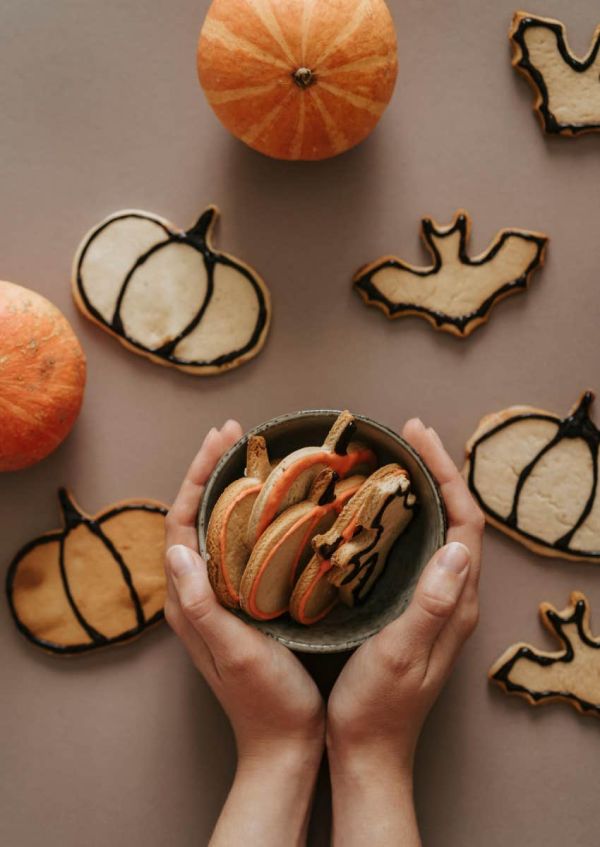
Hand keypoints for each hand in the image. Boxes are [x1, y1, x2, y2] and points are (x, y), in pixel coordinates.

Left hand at [164, 421, 324, 846]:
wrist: (287, 743)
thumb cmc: (267, 701)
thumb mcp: (235, 651)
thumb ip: (201, 604)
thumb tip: (176, 547)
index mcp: (188, 601)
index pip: (182, 522)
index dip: (198, 476)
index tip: (222, 440)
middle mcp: (198, 593)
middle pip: (196, 517)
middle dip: (211, 471)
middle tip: (236, 434)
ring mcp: (221, 598)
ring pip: (219, 528)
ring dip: (231, 488)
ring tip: (253, 455)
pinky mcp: (244, 604)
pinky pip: (240, 547)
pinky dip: (252, 516)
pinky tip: (276, 504)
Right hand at [326, 419, 483, 845]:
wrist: (365, 751)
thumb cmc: (378, 707)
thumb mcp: (404, 653)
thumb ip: (432, 603)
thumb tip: (460, 548)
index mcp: (455, 602)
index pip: (465, 522)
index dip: (446, 473)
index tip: (417, 437)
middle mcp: (450, 596)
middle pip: (454, 518)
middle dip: (434, 470)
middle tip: (404, 435)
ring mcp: (431, 602)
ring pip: (434, 531)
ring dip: (419, 491)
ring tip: (390, 459)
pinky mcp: (409, 609)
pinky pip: (412, 549)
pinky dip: (399, 518)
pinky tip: (371, 511)